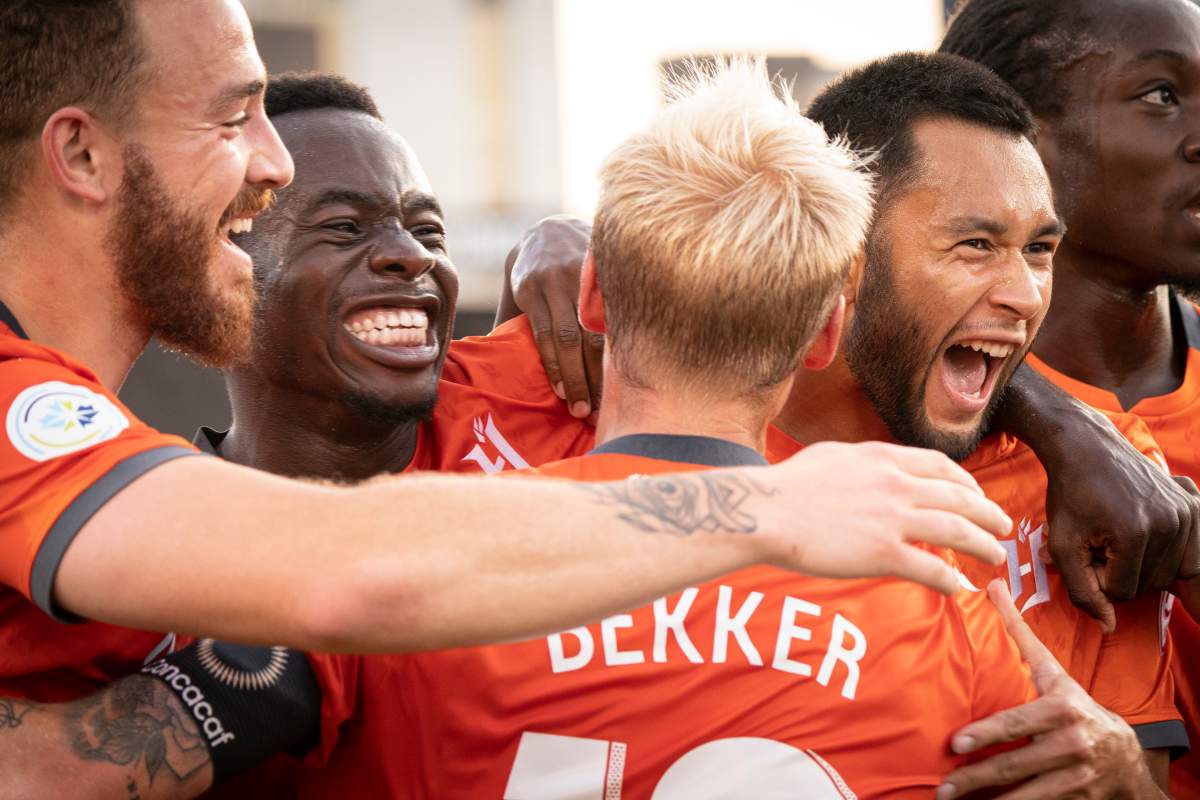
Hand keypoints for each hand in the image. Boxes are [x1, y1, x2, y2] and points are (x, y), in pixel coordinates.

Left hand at [502, 214, 600, 419]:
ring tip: (605, 399)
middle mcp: (560, 280)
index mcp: (532, 287)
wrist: (552, 230)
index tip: (564, 398)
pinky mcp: (608, 277)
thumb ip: (511, 327)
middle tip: (586, 412)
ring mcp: (588, 276)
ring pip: (598, 329)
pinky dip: (618, 344)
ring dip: (602, 368)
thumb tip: (489, 375)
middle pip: (573, 336)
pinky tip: (624, 368)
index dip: (555, 367)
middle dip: (580, 377)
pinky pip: (615, 315)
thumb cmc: (531, 277)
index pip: (546, 334)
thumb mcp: (518, 294)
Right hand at [762, 442, 1009, 593]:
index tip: (977, 494)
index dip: (967, 482)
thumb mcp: (832, 454)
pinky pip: (932, 569)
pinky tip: (959, 589)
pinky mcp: (884, 554)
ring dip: (983, 545)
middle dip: (988, 514)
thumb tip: (873, 466)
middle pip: (960, 499)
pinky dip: (951, 581)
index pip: (941, 467)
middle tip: (1004, 527)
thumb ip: (862, 460)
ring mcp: (893, 520)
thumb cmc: (787, 486)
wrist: (766, 511)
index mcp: (884, 458)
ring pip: (957, 532)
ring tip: (996, 556)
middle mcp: (897, 485)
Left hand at [935, 580, 1159, 799]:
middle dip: (978, 776)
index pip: (1018, 722)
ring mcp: (1076, 776)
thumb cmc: (1073, 705)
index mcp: (1062, 708)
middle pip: (1016, 763)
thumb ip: (1020, 633)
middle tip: (944, 785)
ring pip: (1025, 792)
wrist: (1124, 755)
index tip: (957, 742)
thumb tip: (993, 585)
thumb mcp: (1053, 671)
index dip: (989, 733)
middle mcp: (1072, 743)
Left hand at [1041, 418, 1199, 632]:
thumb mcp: (1061, 546)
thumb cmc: (1069, 495)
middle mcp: (1169, 523)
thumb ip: (1082, 592)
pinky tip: (1138, 532)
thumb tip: (1109, 628)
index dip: (1097, 575)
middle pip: (1148, 583)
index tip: (1085, 548)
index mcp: (1135, 534)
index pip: (1121, 592)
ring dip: (1140, 562)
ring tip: (1116, 535)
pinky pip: (1185, 556)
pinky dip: (1162, 552)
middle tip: (1099, 540)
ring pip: (1167, 572)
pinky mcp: (1193, 506)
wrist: (1086, 447)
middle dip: (1120, 570)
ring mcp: (1185, 513)